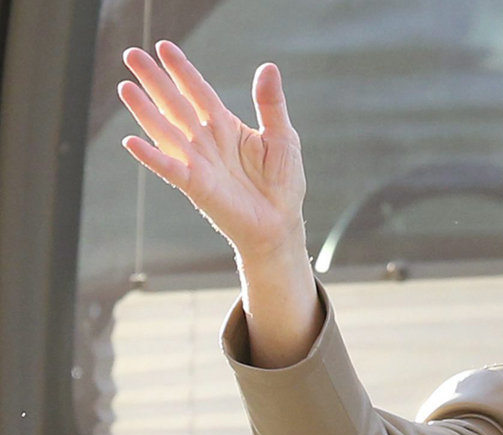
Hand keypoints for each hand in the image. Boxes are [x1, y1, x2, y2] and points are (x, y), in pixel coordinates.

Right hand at [118, 40, 306, 261]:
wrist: (280, 224)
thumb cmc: (282, 183)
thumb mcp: (282, 137)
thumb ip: (271, 104)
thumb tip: (268, 67)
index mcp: (225, 127)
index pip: (199, 92)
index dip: (182, 71)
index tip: (164, 47)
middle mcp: (206, 142)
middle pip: (176, 105)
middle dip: (154, 81)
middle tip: (131, 55)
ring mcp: (198, 163)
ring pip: (166, 132)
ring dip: (145, 112)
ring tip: (125, 88)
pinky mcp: (197, 187)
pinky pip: (170, 170)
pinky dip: (152, 157)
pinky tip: (131, 142)